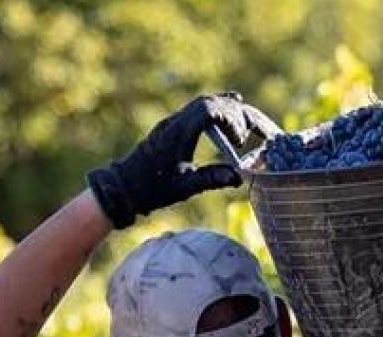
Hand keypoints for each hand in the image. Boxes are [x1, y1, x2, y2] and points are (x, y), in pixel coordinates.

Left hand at [86, 93, 279, 227]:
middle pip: (214, 103)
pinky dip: (219, 106)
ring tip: (253, 123)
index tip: (240, 140)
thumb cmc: (151, 188)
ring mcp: (175, 121)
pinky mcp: (174, 126)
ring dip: (231, 110)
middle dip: (239, 115)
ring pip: (207, 102)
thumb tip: (240, 176)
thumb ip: (212, 179)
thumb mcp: (184, 186)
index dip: (231, 119)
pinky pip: (199, 108)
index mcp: (179, 132)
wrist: (123, 186)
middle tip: (260, 133)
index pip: (210, 110)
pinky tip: (234, 102)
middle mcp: (177, 121)